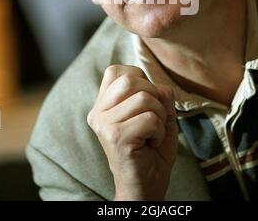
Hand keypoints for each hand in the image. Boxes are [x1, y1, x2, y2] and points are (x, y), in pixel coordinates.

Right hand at [87, 64, 177, 199]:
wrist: (145, 187)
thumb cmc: (151, 149)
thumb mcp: (157, 113)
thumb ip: (157, 94)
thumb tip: (160, 85)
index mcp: (102, 104)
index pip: (117, 71)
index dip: (140, 79)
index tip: (145, 103)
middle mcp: (98, 113)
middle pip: (130, 80)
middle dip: (153, 96)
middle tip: (153, 119)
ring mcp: (104, 125)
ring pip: (144, 98)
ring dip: (159, 116)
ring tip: (152, 134)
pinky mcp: (116, 138)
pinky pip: (150, 119)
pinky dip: (159, 131)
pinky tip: (151, 144)